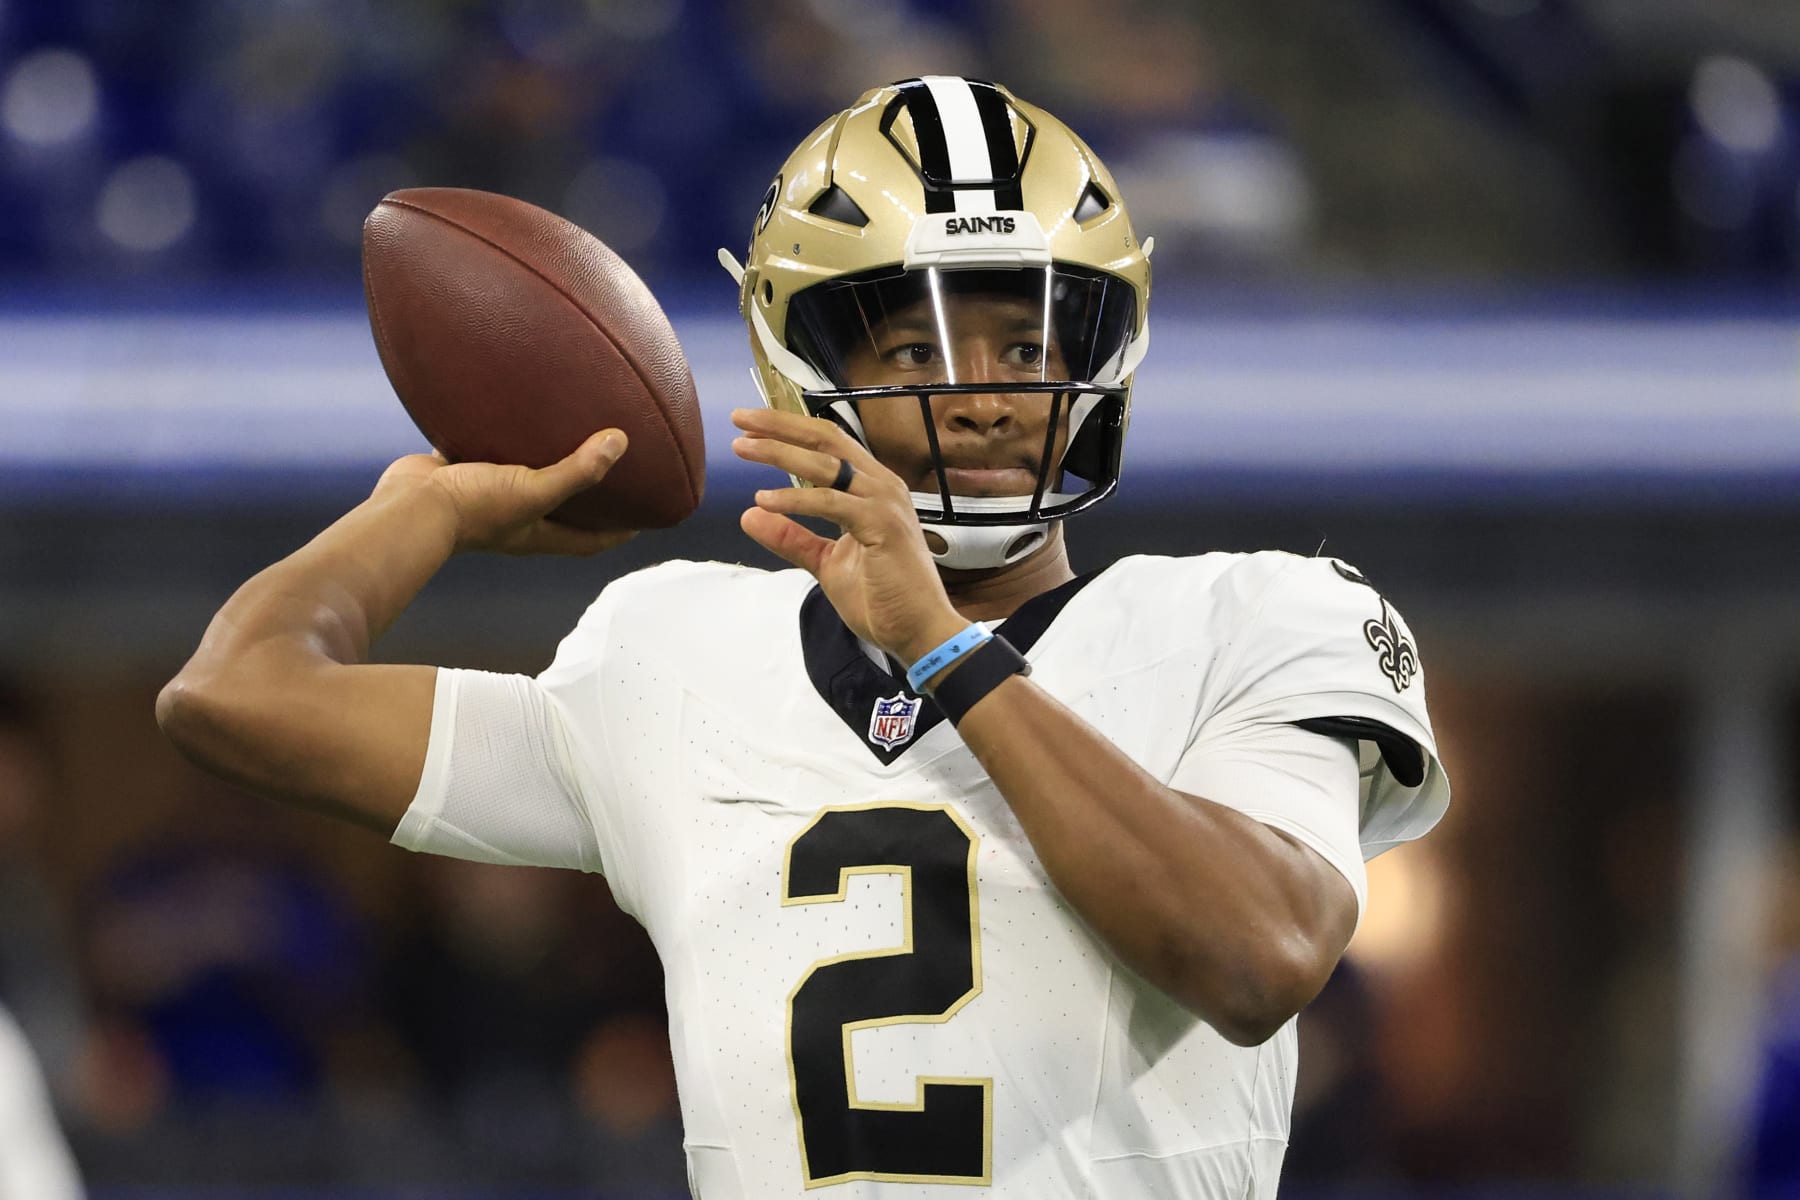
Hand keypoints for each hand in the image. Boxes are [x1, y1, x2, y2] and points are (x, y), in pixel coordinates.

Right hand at [375, 429, 637, 555]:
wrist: (408, 506)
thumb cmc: (473, 508)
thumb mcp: (534, 490)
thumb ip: (577, 471)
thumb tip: (621, 442)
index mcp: (538, 532)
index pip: (589, 541)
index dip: (618, 532)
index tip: (644, 517)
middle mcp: (516, 516)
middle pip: (561, 508)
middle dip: (587, 493)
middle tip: (614, 466)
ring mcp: (488, 494)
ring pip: (524, 474)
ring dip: (544, 457)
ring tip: (567, 427)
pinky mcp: (462, 470)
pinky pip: (487, 448)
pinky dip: (500, 434)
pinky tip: (511, 406)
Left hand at [732, 408, 964, 662]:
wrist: (918, 632)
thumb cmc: (881, 598)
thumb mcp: (826, 563)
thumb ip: (792, 538)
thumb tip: (749, 515)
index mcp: (871, 489)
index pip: (828, 446)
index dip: (788, 432)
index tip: (748, 428)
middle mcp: (881, 485)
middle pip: (826, 439)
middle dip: (780, 425)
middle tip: (739, 419)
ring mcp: (884, 502)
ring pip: (826, 464)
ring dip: (780, 453)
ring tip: (742, 449)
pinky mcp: (882, 524)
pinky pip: (831, 502)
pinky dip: (795, 498)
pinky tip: (764, 500)